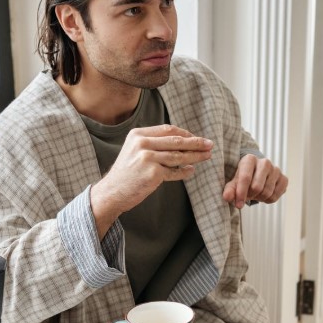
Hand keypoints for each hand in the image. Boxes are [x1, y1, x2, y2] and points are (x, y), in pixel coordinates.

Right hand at [91, 125, 212, 234]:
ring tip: (207, 156)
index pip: (168, 130)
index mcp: (138, 134)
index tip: (197, 138)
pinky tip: (191, 171)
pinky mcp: (152, 173)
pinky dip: (184, 172)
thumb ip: (154, 144)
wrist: (112, 192)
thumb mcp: (135, 151)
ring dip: (195, 157)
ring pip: (178, 156)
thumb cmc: (126, 173)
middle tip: (210, 145)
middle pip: (176, 141)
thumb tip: (183, 142)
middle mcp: (142, 143)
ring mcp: (147, 158)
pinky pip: (174, 172)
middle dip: (196, 143)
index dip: (186, 133)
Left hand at [222, 154, 287, 208]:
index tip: (238, 205)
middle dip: (250, 196)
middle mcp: (264, 162)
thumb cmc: (244, 178)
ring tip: (255, 194)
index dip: (241, 193)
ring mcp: (276, 170)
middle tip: (248, 195)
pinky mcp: (284, 178)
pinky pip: (276, 196)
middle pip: (257, 187)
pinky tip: (264, 195)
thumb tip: (227, 197)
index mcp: (250, 159)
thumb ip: (230, 190)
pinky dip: (268, 200)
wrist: (257, 173)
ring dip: (259, 198)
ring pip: (267, 193)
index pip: (245, 178)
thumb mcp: (234, 182)